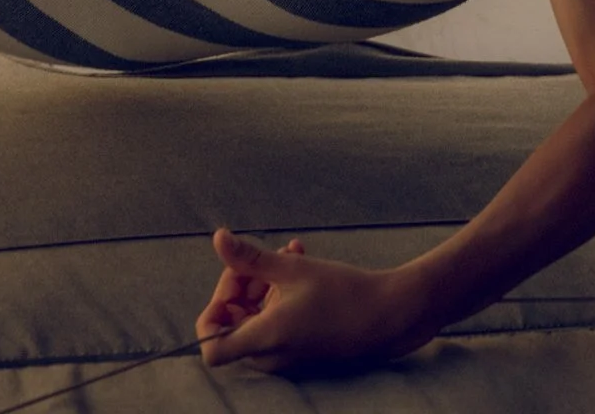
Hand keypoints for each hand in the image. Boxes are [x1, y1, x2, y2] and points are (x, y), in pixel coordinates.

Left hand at [196, 228, 439, 374]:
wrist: (384, 316)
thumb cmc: (341, 293)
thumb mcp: (292, 268)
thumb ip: (250, 257)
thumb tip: (218, 238)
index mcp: (264, 338)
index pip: (210, 347)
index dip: (210, 314)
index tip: (231, 281)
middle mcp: (268, 355)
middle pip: (233, 323)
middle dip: (243, 284)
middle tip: (266, 255)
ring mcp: (283, 354)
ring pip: (255, 318)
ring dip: (263, 284)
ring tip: (287, 252)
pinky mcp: (297, 348)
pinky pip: (274, 322)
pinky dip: (278, 295)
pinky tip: (297, 262)